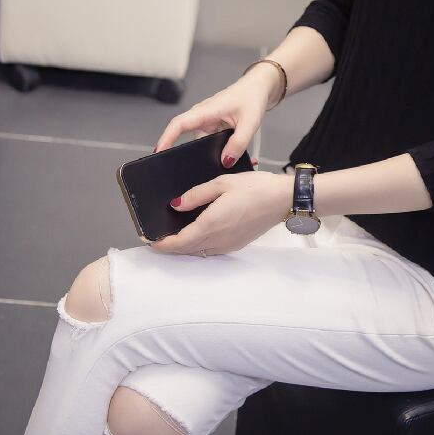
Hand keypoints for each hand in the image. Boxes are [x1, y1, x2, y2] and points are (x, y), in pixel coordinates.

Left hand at [151, 170, 292, 255]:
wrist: (284, 199)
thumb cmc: (257, 187)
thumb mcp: (222, 182)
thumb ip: (196, 194)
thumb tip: (175, 205)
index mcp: (212, 223)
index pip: (179, 242)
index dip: (162, 244)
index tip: (150, 241)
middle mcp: (219, 239)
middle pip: (187, 250)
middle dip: (170, 247)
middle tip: (157, 239)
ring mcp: (229, 244)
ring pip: (199, 252)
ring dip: (185, 248)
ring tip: (174, 238)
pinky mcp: (237, 244)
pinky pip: (212, 250)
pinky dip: (199, 246)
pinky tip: (198, 236)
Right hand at [153, 63, 282, 166]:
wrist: (258, 88)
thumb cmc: (252, 98)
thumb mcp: (249, 123)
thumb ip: (238, 143)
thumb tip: (225, 162)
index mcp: (206, 110)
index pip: (179, 124)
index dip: (166, 138)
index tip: (159, 152)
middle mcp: (202, 116)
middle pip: (187, 138)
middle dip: (188, 155)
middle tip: (192, 172)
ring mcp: (207, 122)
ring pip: (201, 143)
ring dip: (209, 154)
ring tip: (221, 164)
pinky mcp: (214, 127)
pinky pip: (211, 142)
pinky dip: (218, 150)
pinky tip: (228, 157)